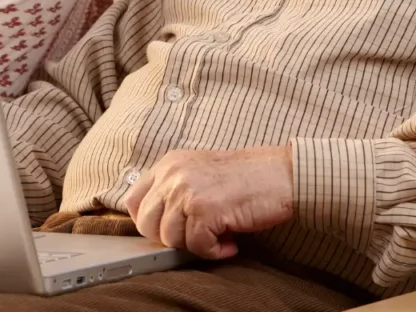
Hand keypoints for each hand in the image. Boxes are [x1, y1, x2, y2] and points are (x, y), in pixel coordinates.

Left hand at [124, 146, 293, 259]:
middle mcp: (173, 175)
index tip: (169, 230)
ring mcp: (187, 192)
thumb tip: (159, 223)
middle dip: (171, 238)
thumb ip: (176, 188)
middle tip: (197, 236)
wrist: (282, 174)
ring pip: (171, 239)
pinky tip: (231, 242)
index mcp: (169, 163)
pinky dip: (215, 251)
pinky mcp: (205, 211)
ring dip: (196, 245)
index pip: (134, 200)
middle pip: (147, 224)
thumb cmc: (248, 176)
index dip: (148, 222)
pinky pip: (197, 247)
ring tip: (220, 236)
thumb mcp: (200, 171)